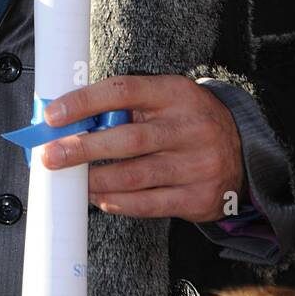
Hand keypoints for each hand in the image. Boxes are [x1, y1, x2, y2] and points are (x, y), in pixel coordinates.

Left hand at [41, 75, 246, 223]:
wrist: (243, 150)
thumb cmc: (187, 120)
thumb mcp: (165, 100)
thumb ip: (126, 107)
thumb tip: (71, 120)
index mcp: (174, 93)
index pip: (123, 91)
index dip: (84, 102)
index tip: (53, 115)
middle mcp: (188, 127)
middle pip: (127, 139)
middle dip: (82, 148)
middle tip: (51, 155)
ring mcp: (197, 164)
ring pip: (135, 176)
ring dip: (97, 180)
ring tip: (75, 180)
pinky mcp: (199, 197)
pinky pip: (150, 204)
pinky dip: (119, 203)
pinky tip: (102, 198)